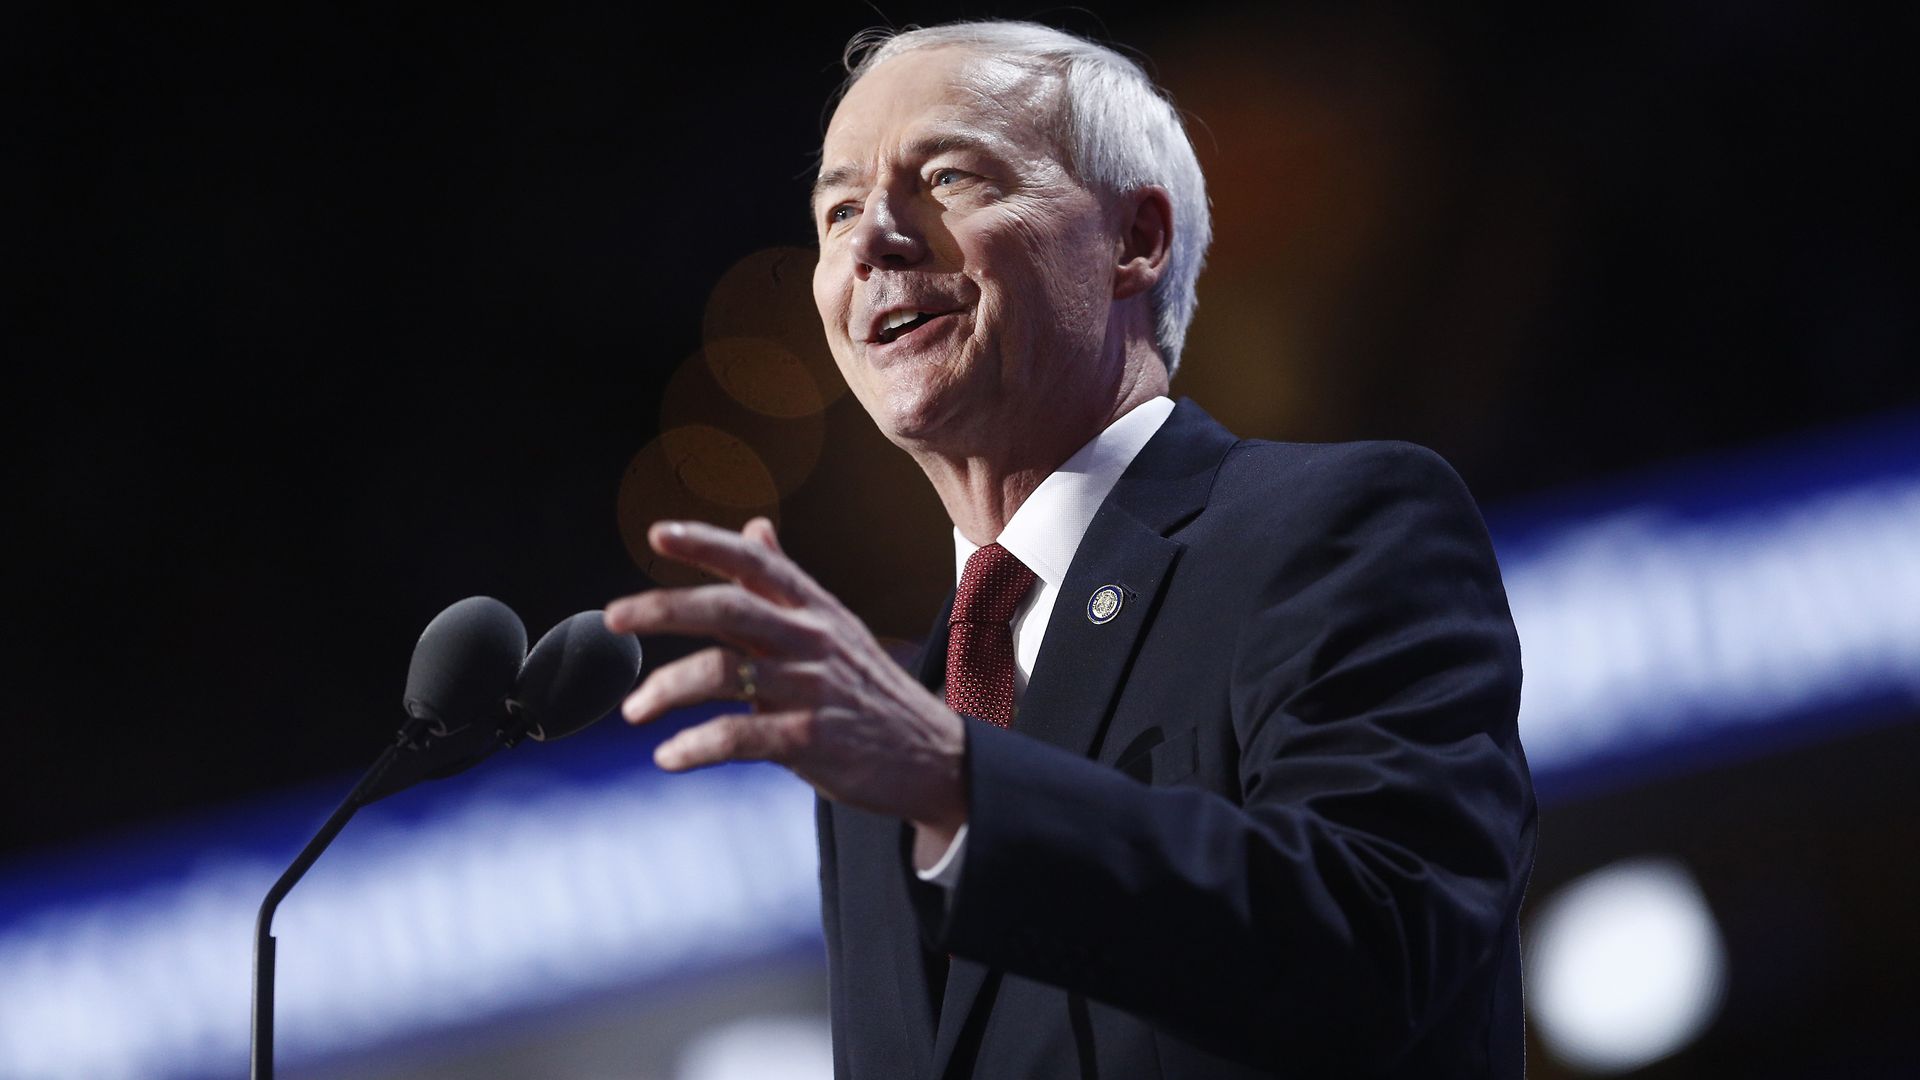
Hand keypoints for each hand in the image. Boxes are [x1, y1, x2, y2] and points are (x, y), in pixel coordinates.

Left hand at [605, 518, 967, 847]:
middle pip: (730, 608)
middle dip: (665, 607)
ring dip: (667, 688)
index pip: (756, 564)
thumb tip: (754, 527)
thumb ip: (785, 582)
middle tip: (613, 617)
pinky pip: (741, 738)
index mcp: (814, 608)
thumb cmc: (868, 689)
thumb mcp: (834, 625)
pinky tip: (668, 756)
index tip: (657, 533)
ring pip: (726, 673)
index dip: (707, 544)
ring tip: (633, 711)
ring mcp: (814, 689)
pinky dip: (696, 747)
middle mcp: (813, 640)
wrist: (932, 756)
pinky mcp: (814, 740)